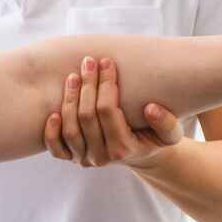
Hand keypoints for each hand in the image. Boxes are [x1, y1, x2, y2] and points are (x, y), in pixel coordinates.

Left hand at [45, 55, 183, 168]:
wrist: (140, 155)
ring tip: (73, 76)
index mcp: (123, 149)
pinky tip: (54, 111)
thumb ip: (167, 123)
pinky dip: (51, 132)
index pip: (108, 112)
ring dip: (69, 100)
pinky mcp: (72, 158)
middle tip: (89, 62)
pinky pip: (55, 149)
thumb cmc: (154, 137)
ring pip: (70, 129)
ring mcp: (84, 159)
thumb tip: (150, 108)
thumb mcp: (171, 134)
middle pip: (86, 117)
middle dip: (87, 85)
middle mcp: (101, 157)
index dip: (105, 84)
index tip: (107, 62)